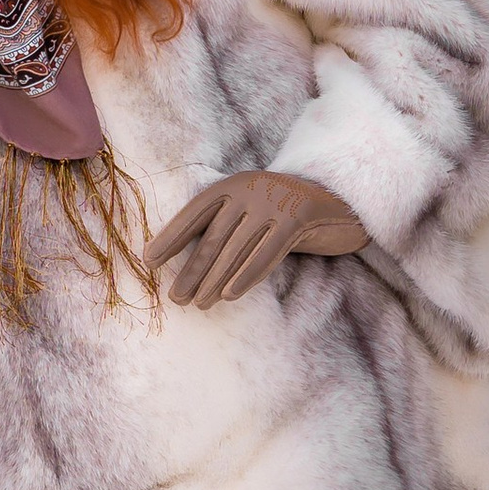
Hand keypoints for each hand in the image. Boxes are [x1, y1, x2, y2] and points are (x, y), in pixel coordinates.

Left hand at [144, 171, 368, 308]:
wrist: (339, 204)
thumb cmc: (285, 216)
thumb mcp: (253, 213)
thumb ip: (226, 226)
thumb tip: (187, 264)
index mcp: (233, 185)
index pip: (194, 212)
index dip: (170, 236)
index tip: (149, 261)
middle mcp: (250, 189)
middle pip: (214, 236)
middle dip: (192, 270)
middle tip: (176, 298)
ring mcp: (275, 202)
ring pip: (237, 248)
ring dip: (215, 280)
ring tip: (200, 303)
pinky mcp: (298, 218)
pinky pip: (267, 252)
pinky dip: (247, 275)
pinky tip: (231, 296)